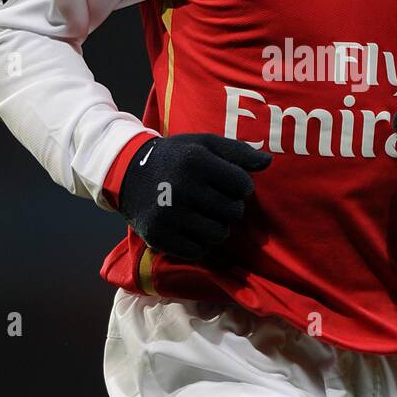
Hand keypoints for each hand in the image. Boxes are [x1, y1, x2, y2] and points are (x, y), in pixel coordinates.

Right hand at [117, 132, 271, 259]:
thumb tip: (268, 161)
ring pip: (219, 235)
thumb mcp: (205, 144)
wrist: (129, 173)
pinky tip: (190, 227)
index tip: (228, 182)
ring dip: (218, 227)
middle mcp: (182, 188)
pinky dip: (200, 243)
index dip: (240, 185)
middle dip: (230, 207)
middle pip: (234, 212)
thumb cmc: (177, 157)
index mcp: (196, 161)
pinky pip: (198, 251)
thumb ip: (238, 152)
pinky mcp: (159, 236)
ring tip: (205, 214)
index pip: (243, 185)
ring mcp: (169, 214)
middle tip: (215, 200)